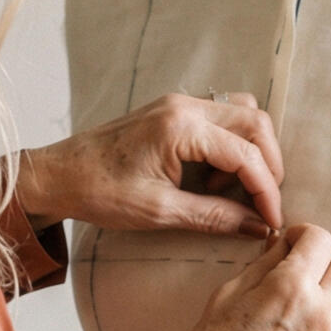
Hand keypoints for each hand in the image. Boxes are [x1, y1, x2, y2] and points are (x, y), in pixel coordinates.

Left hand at [17, 93, 284, 236]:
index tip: (271, 221)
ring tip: (230, 190)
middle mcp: (185, 106)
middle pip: (255, 122)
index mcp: (181, 128)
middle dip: (267, 165)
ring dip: (250, 151)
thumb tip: (257, 227)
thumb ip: (213, 217)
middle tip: (261, 204)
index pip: (246, 154)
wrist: (58, 175)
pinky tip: (211, 177)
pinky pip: (220, 117)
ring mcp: (178, 103)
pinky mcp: (172, 111)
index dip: (267, 190)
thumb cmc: (99, 192)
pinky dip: (230, 144)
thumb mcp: (159, 212)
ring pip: (242, 113)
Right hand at [167, 224, 330, 330]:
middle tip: (305, 273)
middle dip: (327, 261)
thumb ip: (263, 265)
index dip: (305, 236)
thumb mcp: (227, 296)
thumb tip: (283, 244)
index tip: (294, 245)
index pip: (321, 239)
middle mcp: (321, 312)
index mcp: (290, 287)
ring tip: (308, 309)